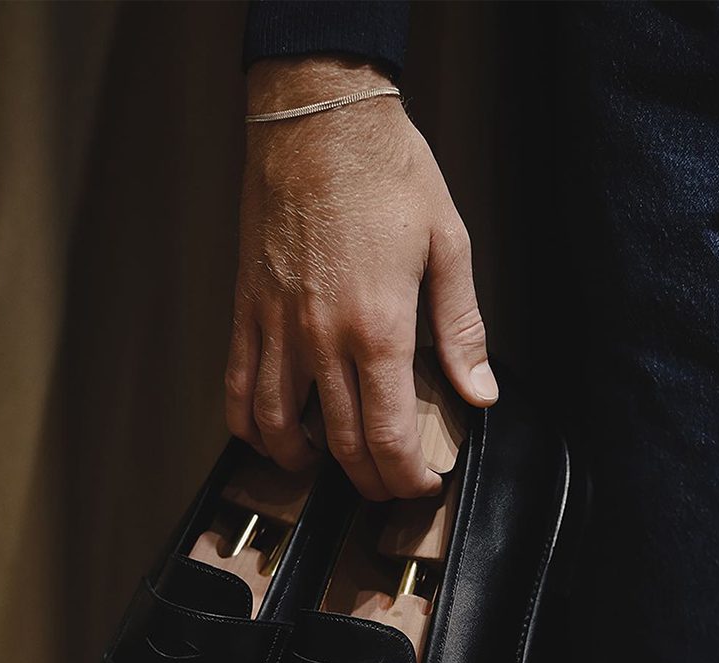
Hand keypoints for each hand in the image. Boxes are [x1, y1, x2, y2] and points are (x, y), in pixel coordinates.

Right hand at [225, 56, 497, 499]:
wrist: (318, 121)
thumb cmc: (387, 173)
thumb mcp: (448, 246)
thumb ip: (462, 330)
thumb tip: (480, 393)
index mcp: (378, 327)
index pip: (388, 435)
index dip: (404, 476)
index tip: (420, 484)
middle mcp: (321, 338)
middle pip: (339, 442)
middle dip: (366, 478)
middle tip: (384, 486)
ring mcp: (277, 327)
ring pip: (277, 425)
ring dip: (303, 461)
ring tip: (325, 467)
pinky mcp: (247, 309)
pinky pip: (237, 384)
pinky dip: (247, 423)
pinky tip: (265, 435)